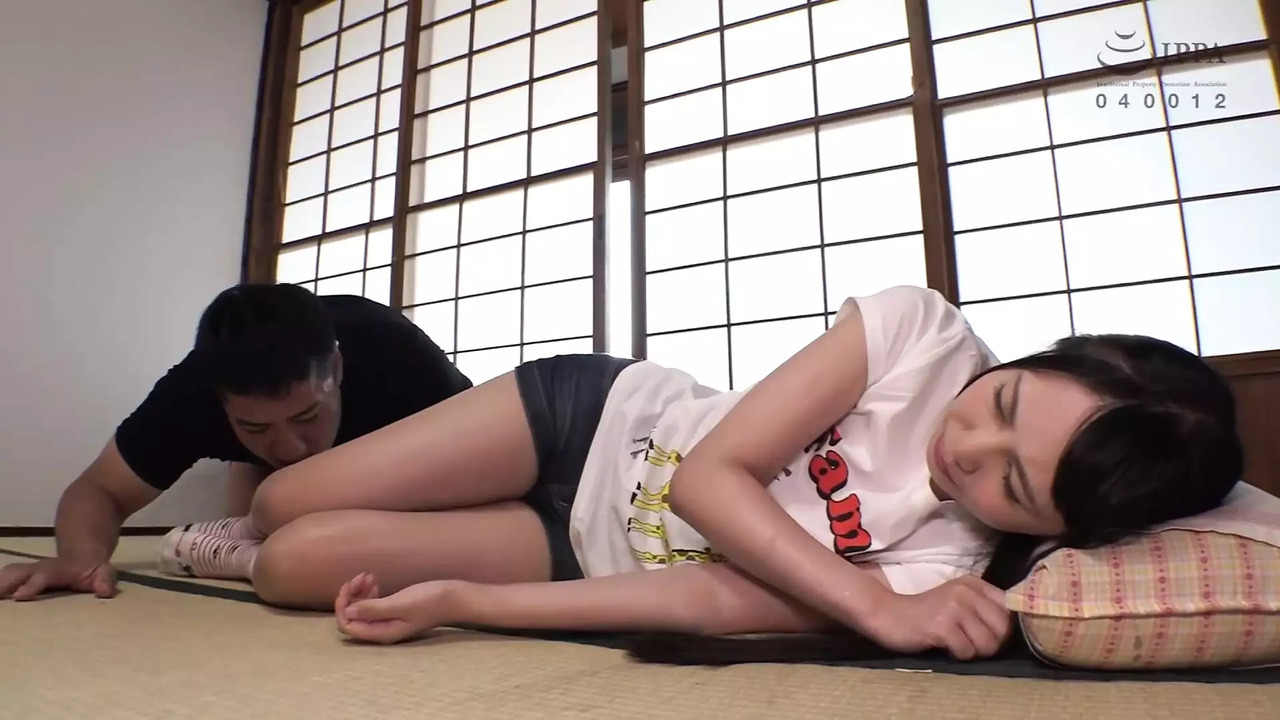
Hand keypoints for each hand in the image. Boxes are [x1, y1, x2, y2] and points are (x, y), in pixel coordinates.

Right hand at [0, 558, 116, 600]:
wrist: (82, 549)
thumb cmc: (93, 567)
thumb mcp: (104, 571)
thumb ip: (105, 580)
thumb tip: (104, 591)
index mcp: (59, 570)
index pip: (44, 576)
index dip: (32, 585)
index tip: (19, 596)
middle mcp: (40, 569)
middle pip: (17, 573)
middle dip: (3, 584)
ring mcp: (29, 571)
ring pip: (8, 573)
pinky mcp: (21, 575)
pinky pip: (5, 577)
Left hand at [335, 573, 459, 644]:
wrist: (454, 598)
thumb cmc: (430, 601)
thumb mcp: (401, 604)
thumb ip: (373, 610)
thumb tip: (348, 612)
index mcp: (381, 633)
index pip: (348, 625)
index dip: (343, 607)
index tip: (349, 587)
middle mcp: (381, 630)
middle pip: (352, 617)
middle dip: (350, 597)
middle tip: (361, 577)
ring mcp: (387, 621)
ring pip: (361, 609)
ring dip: (359, 592)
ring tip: (368, 575)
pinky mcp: (393, 611)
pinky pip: (372, 604)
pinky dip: (369, 592)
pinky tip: (374, 580)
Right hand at [862, 575, 1010, 659]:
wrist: (887, 614)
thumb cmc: (925, 612)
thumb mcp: (957, 601)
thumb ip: (983, 608)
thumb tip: (1013, 630)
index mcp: (973, 583)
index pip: (1009, 608)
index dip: (1005, 628)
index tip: (989, 634)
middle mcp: (966, 591)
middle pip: (1003, 629)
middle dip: (990, 643)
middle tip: (969, 642)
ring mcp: (954, 607)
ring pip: (988, 644)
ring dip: (973, 651)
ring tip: (955, 643)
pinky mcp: (942, 626)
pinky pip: (966, 651)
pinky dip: (957, 654)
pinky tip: (943, 645)